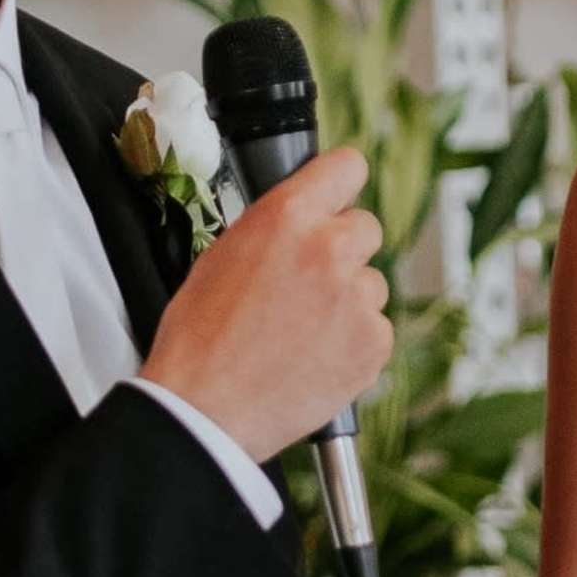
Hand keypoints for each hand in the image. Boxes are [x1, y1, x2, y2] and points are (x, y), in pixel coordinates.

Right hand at [148, 152, 391, 467]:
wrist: (206, 409)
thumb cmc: (200, 338)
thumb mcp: (222, 256)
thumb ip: (273, 230)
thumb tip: (301, 222)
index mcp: (287, 216)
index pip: (348, 167)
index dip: (340, 185)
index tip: (337, 199)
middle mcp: (330, 248)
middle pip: (367, 227)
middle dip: (344, 250)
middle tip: (309, 283)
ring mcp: (357, 298)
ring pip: (371, 283)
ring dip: (348, 301)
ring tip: (301, 333)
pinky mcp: (374, 343)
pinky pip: (376, 329)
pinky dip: (354, 343)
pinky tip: (315, 358)